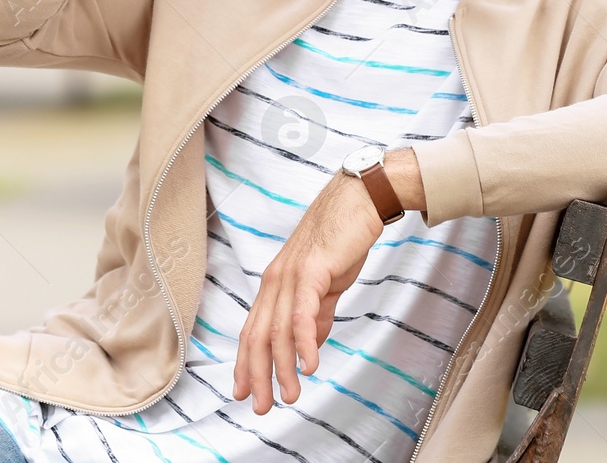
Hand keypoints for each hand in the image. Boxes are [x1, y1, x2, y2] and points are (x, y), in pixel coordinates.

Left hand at [232, 171, 382, 413]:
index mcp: (276, 283)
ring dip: (282, 368)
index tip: (245, 391)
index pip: (253, 330)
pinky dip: (304, 342)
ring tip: (289, 395)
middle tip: (262, 406)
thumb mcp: (327, 282)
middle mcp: (275, 280)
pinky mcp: (311, 270)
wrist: (361, 200)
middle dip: (258, 375)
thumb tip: (311, 343)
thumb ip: (318, 312)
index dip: (246, 363)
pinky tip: (309, 365)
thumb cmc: (344, 236)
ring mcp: (290, 275)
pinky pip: (302, 314)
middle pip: (258, 336)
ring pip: (277, 330)